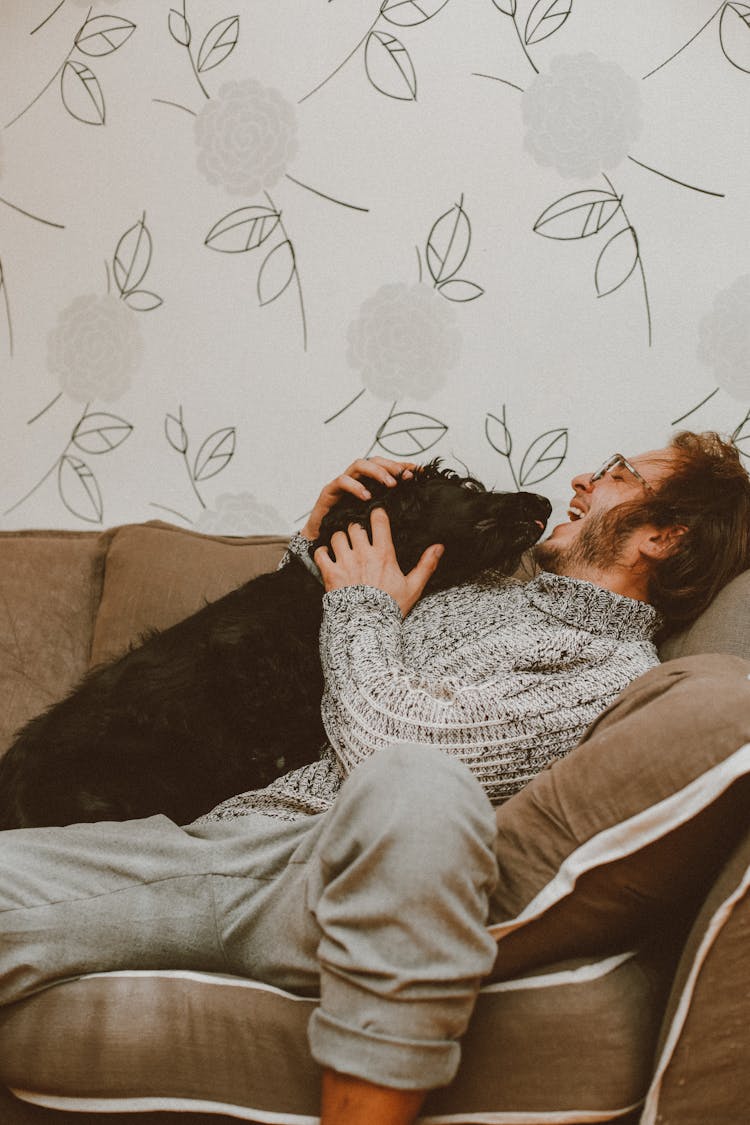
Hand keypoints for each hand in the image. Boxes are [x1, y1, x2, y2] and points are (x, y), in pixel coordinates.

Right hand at [300, 457, 417, 540]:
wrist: (323, 543)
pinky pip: (341, 481)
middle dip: (391, 466)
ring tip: (390, 484)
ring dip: (376, 472)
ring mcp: (342, 484)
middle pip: (374, 461)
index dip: (401, 466)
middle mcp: (355, 480)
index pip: (386, 467)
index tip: (417, 471)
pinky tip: (366, 496)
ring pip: (358, 465)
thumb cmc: (348, 531)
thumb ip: (389, 511)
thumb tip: (412, 507)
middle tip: (405, 477)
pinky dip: (355, 486)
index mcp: (368, 484)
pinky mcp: (329, 492)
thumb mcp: (374, 520)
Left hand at [314, 507, 443, 617]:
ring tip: (344, 547)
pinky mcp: (330, 574)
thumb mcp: (413, 587)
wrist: (368, 627)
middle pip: (355, 527)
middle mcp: (363, 554)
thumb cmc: (390, 608)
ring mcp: (345, 563)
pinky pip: (321, 553)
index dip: (377, 514)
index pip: (379, 521)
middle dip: (357, 529)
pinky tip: (328, 557)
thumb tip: (439, 547)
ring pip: (337, 536)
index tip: (376, 515)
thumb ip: (426, 565)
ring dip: (340, 539)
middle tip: (359, 536)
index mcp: (383, 554)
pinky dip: (322, 552)